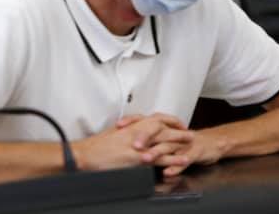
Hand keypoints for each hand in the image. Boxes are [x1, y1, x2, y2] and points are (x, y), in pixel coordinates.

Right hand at [75, 113, 189, 170]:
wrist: (86, 154)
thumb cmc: (97, 145)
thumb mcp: (116, 132)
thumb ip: (129, 131)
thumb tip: (134, 130)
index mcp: (134, 124)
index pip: (157, 118)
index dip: (170, 120)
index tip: (178, 123)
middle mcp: (139, 131)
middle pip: (165, 128)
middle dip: (179, 131)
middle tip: (190, 133)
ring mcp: (140, 144)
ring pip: (166, 141)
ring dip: (180, 142)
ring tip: (192, 144)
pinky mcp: (139, 157)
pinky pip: (160, 158)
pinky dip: (173, 159)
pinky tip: (181, 160)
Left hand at [116, 113, 225, 175]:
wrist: (212, 143)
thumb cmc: (185, 141)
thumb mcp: (166, 136)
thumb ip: (149, 136)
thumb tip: (126, 138)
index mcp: (164, 127)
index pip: (146, 120)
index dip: (134, 121)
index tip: (119, 125)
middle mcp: (173, 133)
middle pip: (157, 130)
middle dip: (145, 136)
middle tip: (134, 144)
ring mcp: (183, 143)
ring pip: (169, 146)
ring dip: (157, 152)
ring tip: (146, 159)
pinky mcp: (194, 152)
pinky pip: (184, 159)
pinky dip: (176, 166)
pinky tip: (168, 172)